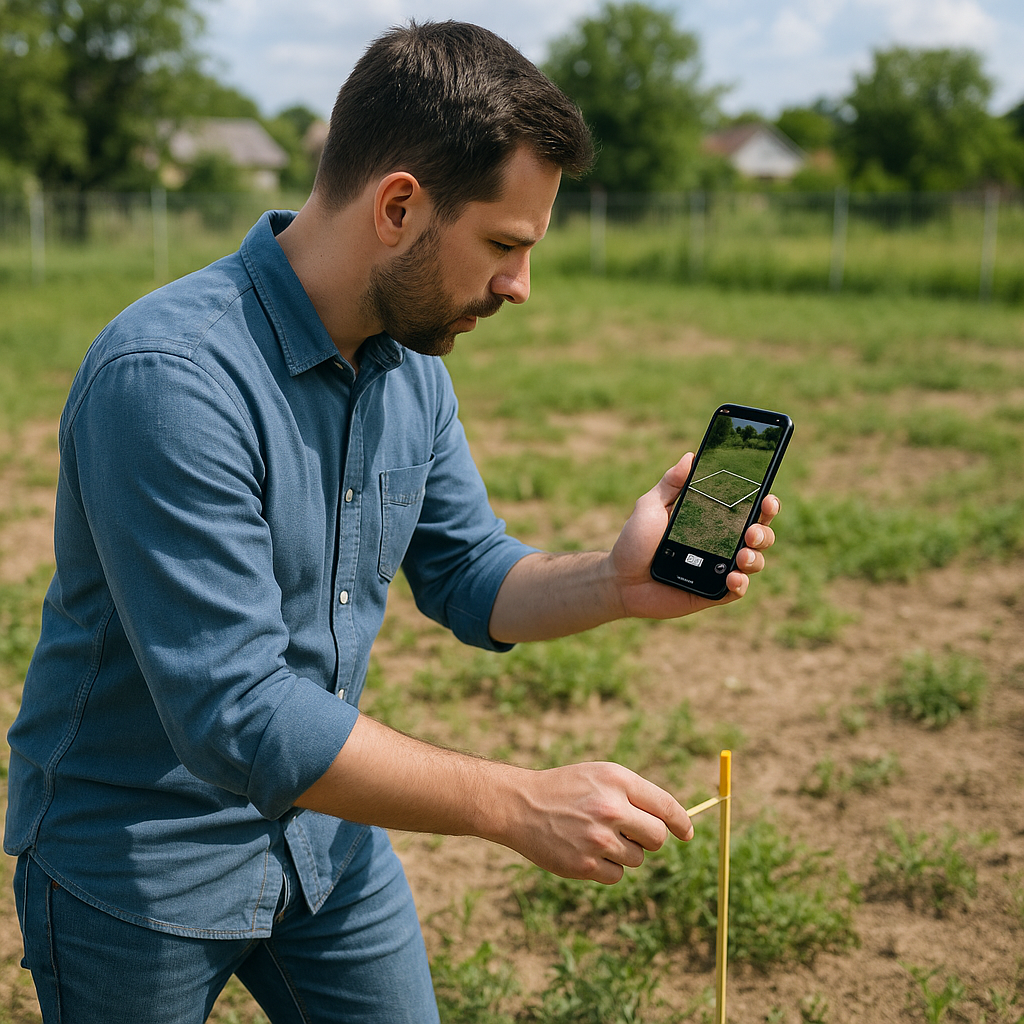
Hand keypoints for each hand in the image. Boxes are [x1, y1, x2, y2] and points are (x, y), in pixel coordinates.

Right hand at [502, 762, 692, 883]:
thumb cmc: (565, 788)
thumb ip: (633, 794)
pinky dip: (607, 868)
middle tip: (630, 833)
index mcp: (617, 780)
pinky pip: (617, 875)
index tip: (686, 833)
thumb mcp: (599, 776)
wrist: (520, 805)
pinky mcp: (586, 865)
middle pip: (657, 837)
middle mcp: (611, 808)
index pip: (665, 806)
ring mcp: (598, 838)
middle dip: (649, 838)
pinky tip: (585, 851)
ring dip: (624, 852)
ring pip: (637, 858)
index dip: (681, 822)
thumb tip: (671, 825)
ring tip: (596, 836)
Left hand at [610, 453, 779, 619]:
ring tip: (743, 554)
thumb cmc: (635, 541)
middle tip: (751, 530)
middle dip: (764, 530)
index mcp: (712, 519)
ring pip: (755, 561)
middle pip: (760, 533)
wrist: (620, 579)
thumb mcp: (650, 507)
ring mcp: (720, 568)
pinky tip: (732, 577)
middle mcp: (722, 543)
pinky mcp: (714, 592)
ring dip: (756, 556)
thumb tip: (690, 456)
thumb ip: (670, 483)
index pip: (747, 508)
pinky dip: (740, 583)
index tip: (767, 496)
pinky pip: (738, 589)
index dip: (764, 502)